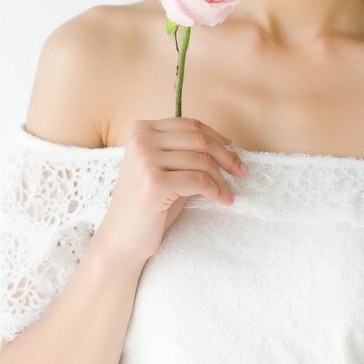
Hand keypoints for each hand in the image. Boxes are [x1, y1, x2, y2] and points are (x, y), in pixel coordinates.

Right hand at [93, 117, 245, 266]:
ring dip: (222, 179)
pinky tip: (223, 200)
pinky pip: (199, 180)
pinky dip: (217, 191)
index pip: (190, 125)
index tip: (233, 150)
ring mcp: (145, 160)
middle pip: (199, 139)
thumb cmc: (149, 205)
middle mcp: (141, 140)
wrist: (122, 238)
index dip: (217, 137)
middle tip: (241, 172)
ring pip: (202, 160)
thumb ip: (187, 153)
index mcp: (141, 130)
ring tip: (229, 193)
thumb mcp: (166, 169)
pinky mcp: (154, 182)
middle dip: (226, 156)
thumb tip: (228, 146)